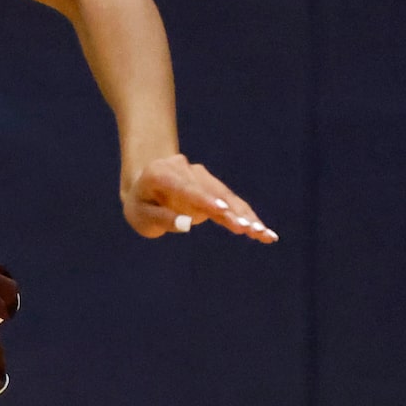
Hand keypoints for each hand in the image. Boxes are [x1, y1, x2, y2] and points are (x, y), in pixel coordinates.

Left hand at [124, 153, 276, 242]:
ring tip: (264, 235)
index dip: (204, 199)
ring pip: (227, 197)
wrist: (145, 184)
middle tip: (247, 229)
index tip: (222, 210)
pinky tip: (264, 233)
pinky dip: (247, 218)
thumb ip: (161, 218)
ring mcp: (202, 177)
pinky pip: (232, 204)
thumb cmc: (141, 205)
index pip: (185, 187)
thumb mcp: (141, 216)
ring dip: (246, 217)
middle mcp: (186, 170)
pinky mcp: (214, 189)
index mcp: (162, 174)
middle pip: (212, 192)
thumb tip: (187, 225)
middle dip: (231, 212)